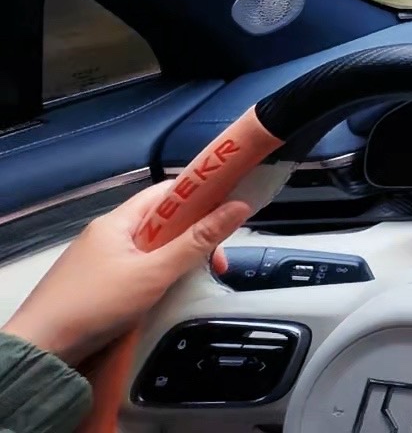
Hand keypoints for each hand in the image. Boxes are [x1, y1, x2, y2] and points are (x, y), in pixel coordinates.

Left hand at [4, 182, 249, 366]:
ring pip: (151, 248)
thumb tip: (239, 207)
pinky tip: (168, 293)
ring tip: (196, 280)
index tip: (229, 212)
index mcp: (118, 221)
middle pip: (163, 222)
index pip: (167, 192)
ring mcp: (99, 260)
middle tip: (217, 262)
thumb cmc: (98, 303)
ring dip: (178, 259)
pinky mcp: (96, 284)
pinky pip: (137, 269)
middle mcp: (108, 234)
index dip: (201, 195)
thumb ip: (198, 241)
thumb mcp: (155, 272)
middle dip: (195, 237)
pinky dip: (159, 276)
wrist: (42, 348)